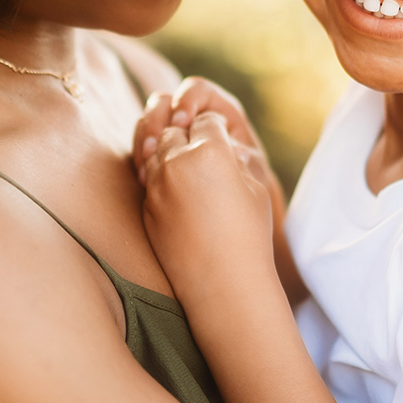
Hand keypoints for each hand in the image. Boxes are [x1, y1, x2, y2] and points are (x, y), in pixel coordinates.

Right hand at [134, 77, 285, 221]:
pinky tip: (144, 179)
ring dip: (142, 141)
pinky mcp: (160, 149)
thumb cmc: (250, 179)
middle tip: (153, 148)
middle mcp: (192, 115)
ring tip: (146, 168)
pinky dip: (140, 159)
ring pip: (147, 121)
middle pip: (162, 101)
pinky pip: (141, 145)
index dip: (186, 101)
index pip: (197, 89)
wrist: (241, 199)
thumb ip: (243, 155)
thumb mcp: (253, 167)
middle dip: (154, 122)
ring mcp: (172, 132)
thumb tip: (233, 150)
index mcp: (218, 109)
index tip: (181, 123)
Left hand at [141, 112, 276, 306]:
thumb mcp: (256, 188)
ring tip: (189, 172)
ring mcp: (157, 185)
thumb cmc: (249, 235)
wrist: (223, 283)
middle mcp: (177, 162)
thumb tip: (228, 146)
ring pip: (155, 152)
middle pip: (175, 130)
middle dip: (188, 136)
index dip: (216, 127)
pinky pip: (149, 180)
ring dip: (170, 155)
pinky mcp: (146, 207)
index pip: (207, 120)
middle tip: (204, 153)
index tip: (223, 138)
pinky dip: (161, 179)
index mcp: (210, 151)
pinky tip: (179, 195)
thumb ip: (238, 159)